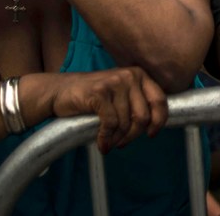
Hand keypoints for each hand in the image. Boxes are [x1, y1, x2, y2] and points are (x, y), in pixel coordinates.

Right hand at [48, 67, 167, 153]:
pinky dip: (106, 138)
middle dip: (133, 135)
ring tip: (108, 142)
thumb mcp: (121, 95)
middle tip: (122, 143)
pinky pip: (110, 124)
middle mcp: (130, 75)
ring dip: (117, 139)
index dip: (159, 121)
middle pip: (143, 116)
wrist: (60, 91)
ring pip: (125, 123)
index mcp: (139, 75)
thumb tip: (155, 125)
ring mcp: (114, 82)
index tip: (150, 134)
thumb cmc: (93, 97)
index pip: (160, 100)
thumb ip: (138, 103)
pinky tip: (101, 143)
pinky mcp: (99, 92)